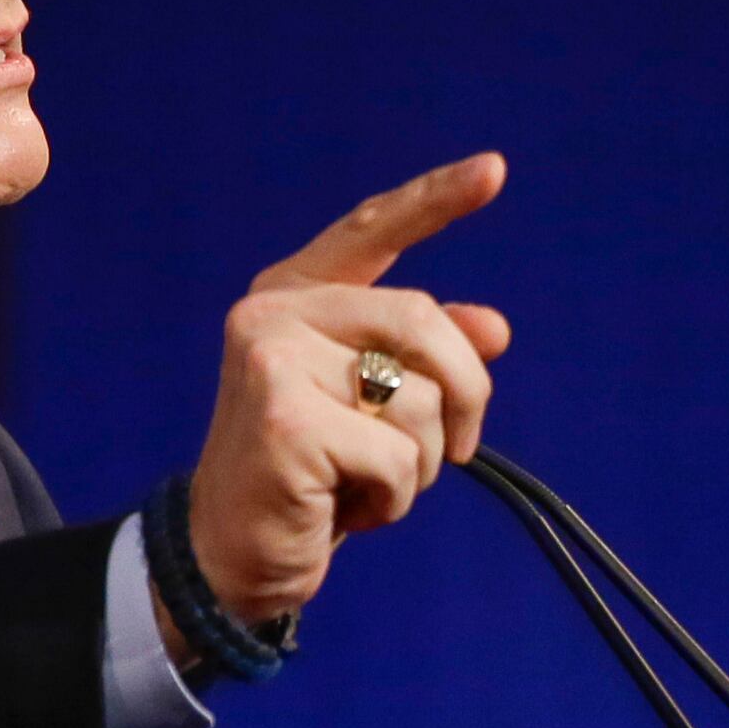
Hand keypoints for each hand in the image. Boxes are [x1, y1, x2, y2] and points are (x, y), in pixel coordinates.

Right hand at [178, 153, 512, 631]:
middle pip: (422, 320)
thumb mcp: (377, 411)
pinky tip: (344, 509)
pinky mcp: (282, 417)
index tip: (496, 168)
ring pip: (419, 398)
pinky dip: (394, 499)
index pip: (371, 230)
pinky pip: (398, 456)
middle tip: (460, 451)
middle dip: (465, 395)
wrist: (232, 559)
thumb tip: (495, 329)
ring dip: (424, 464)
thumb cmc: (311, 480)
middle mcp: (272, 313)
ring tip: (366, 484)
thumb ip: (428, 361)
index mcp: (294, 296)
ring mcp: (271, 359)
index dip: (435, 200)